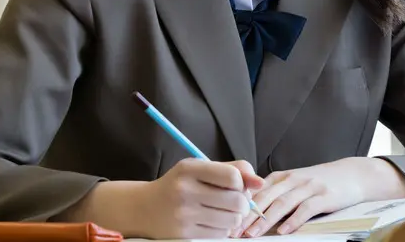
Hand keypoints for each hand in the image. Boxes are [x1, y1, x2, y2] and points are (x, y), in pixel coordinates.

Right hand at [137, 158, 263, 239]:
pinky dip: (222, 230)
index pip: (232, 177)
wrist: (145, 208)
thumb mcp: (199, 168)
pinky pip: (221, 235)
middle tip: (233, 200)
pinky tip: (210, 222)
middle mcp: (185, 191)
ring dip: (233, 218)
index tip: (236, 184)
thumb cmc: (179, 185)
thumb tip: (260, 182)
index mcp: (189, 169)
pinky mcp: (186, 235)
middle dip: (242, 202)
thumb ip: (232, 169)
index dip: (242, 182)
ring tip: (220, 211)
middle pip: (237, 202)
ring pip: (232, 221)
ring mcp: (184, 216)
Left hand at [238, 157, 404, 236]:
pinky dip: (293, 221)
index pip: (256, 192)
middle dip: (247, 216)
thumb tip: (251, 211)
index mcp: (281, 176)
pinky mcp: (324, 195)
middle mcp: (292, 179)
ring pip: (282, 203)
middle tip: (234, 231)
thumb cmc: (320, 182)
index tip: (227, 222)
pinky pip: (306, 209)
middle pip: (265, 198)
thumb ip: (276, 193)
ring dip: (265, 220)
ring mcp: (308, 186)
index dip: (240, 207)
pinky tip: (284, 232)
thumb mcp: (295, 183)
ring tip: (253, 234)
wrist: (352, 174)